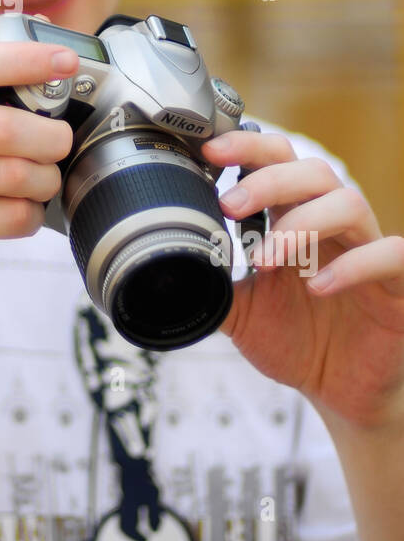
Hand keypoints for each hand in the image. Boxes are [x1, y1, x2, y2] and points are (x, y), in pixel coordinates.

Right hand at [0, 36, 76, 294]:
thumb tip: (38, 39)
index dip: (26, 59)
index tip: (66, 61)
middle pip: (5, 127)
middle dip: (51, 135)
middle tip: (60, 139)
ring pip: (15, 175)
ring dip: (46, 179)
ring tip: (43, 178)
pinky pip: (8, 217)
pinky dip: (30, 214)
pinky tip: (21, 208)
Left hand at [201, 129, 403, 430]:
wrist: (341, 393)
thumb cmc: (298, 341)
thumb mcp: (241, 312)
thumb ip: (210, 282)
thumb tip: (160, 267)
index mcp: (295, 219)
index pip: (278, 161)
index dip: (247, 147)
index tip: (209, 151)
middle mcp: (333, 226)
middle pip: (312, 170)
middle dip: (268, 181)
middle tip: (229, 205)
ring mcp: (367, 250)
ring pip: (348, 203)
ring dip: (301, 224)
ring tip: (266, 258)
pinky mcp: (397, 284)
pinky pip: (389, 254)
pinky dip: (352, 265)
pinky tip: (318, 286)